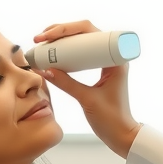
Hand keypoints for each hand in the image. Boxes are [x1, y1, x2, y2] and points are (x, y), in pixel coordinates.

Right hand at [33, 20, 140, 158]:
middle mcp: (112, 55)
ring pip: (82, 42)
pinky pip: (82, 54)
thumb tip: (44, 70)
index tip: (48, 35)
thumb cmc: (111, 118)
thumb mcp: (86, 99)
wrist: (121, 134)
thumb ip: (66, 84)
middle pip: (84, 33)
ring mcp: (106, 61)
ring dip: (62, 40)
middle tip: (41, 38)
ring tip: (44, 42)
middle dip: (61, 31)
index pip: (90, 31)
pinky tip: (54, 53)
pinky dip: (67, 52)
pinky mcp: (100, 70)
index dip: (67, 29)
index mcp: (116, 57)